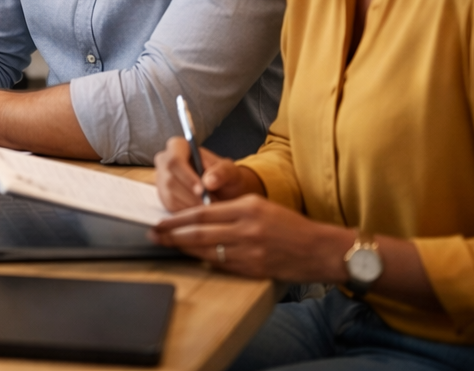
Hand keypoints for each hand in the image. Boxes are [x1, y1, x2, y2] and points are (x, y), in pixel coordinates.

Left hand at [149, 195, 350, 282]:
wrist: (319, 249)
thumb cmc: (289, 225)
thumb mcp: (260, 206)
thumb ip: (231, 209)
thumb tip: (200, 214)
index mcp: (246, 207)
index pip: (202, 211)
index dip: (178, 218)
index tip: (161, 221)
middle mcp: (246, 228)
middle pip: (199, 232)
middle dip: (172, 234)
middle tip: (154, 234)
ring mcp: (249, 250)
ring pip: (206, 250)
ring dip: (183, 249)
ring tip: (167, 245)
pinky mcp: (253, 268)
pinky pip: (222, 264)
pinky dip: (204, 260)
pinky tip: (192, 257)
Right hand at [154, 138, 259, 210]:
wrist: (224, 190)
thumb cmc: (226, 176)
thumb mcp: (230, 171)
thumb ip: (222, 172)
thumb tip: (208, 182)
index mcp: (178, 147)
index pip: (174, 160)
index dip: (186, 176)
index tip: (202, 190)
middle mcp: (164, 161)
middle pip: (169, 180)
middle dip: (190, 196)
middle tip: (209, 205)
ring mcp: (161, 179)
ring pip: (169, 196)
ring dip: (190, 206)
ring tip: (209, 208)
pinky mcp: (163, 196)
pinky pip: (170, 207)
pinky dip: (187, 213)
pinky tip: (200, 212)